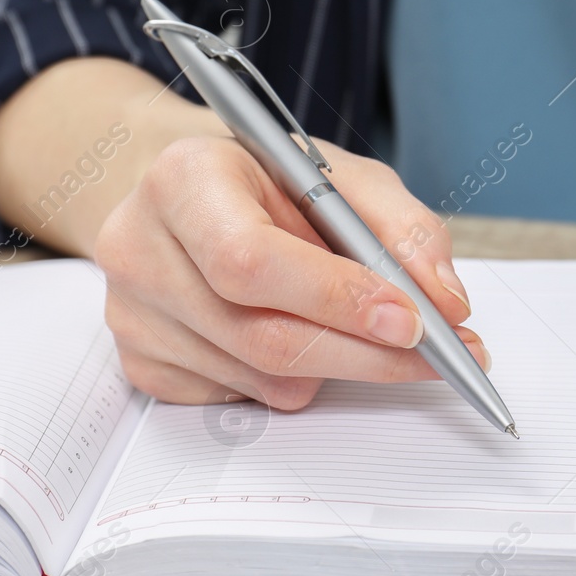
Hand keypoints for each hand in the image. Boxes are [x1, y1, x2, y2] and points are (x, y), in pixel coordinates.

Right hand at [93, 135, 484, 408]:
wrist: (188, 198)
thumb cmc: (264, 184)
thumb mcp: (340, 176)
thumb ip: (403, 227)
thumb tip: (444, 302)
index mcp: (184, 178)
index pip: (251, 259)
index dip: (336, 298)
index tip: (412, 321)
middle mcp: (140, 247)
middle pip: (261, 334)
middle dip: (364, 353)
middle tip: (436, 356)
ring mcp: (131, 314)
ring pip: (261, 378)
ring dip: (333, 366)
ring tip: (356, 327)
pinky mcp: (140, 364)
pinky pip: (240, 400)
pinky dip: (289, 379)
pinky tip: (295, 332)